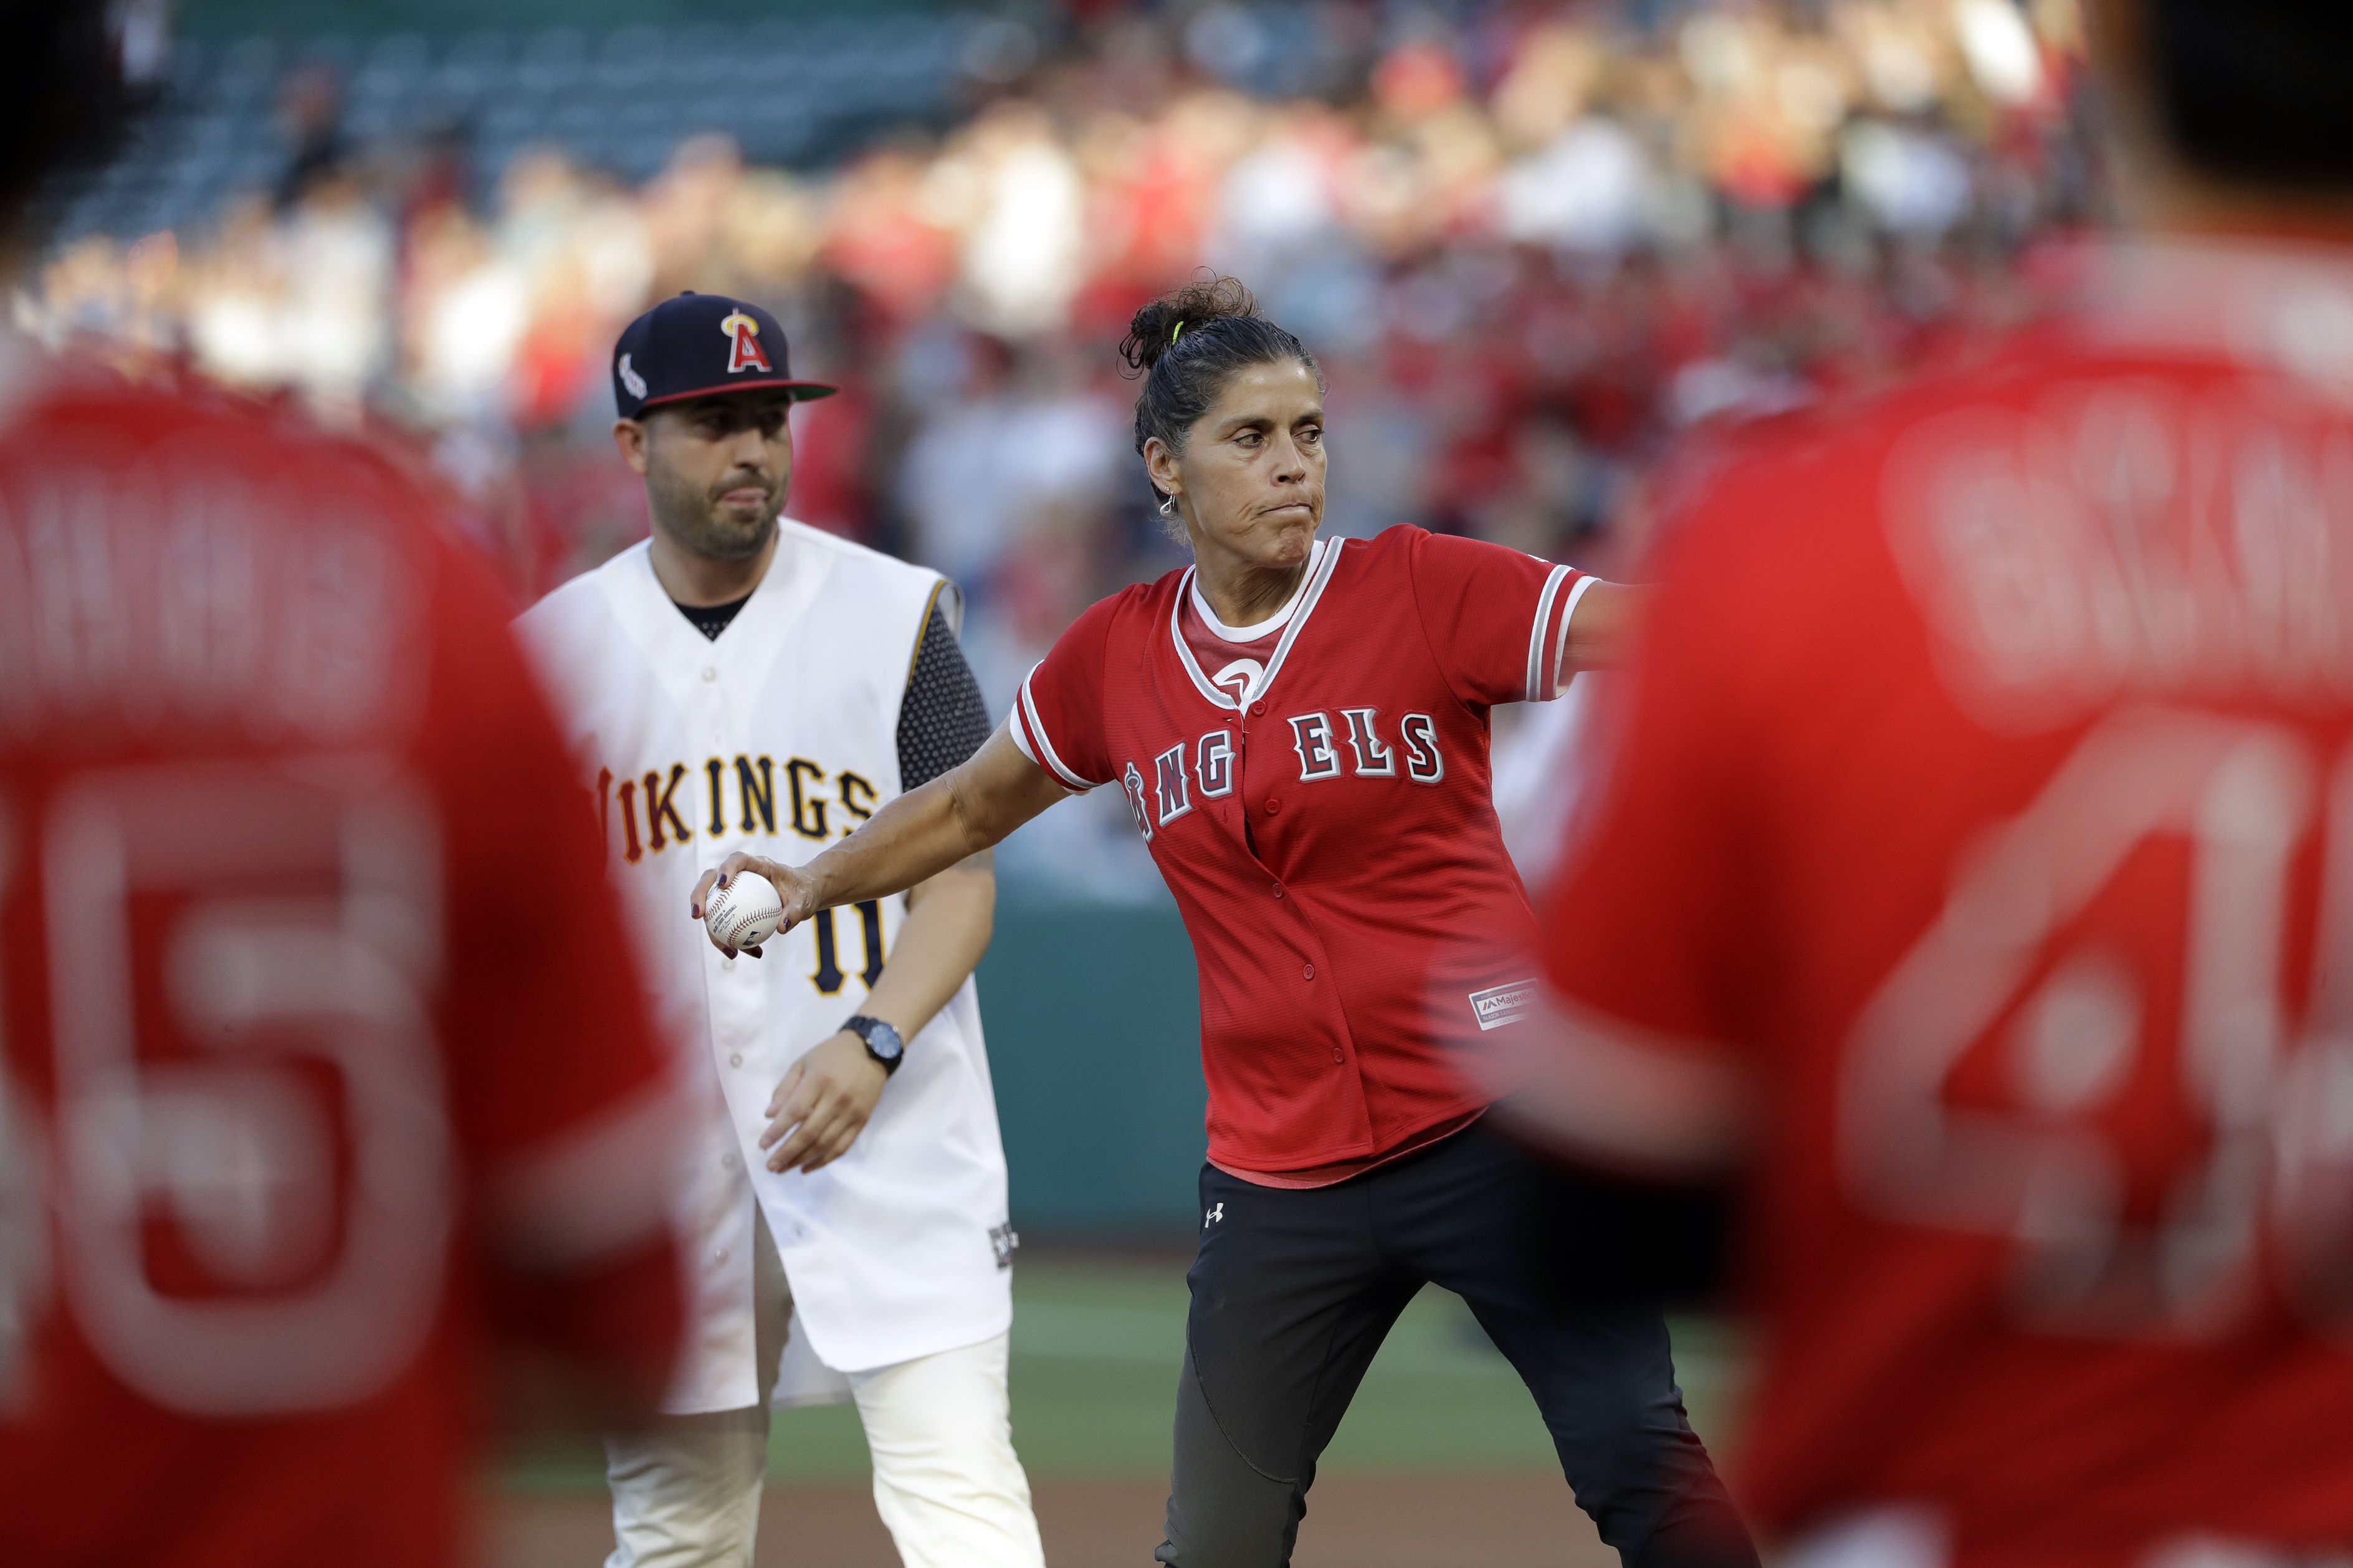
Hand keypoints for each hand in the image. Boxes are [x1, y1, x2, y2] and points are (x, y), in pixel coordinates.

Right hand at [690, 852, 815, 957]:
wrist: (803, 895)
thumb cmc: (803, 893)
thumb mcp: (804, 903)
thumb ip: (795, 913)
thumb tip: (781, 928)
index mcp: (758, 865)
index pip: (737, 859)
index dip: (726, 868)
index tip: (722, 885)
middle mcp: (740, 874)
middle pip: (711, 878)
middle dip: (698, 895)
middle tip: (698, 916)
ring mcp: (732, 889)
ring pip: (712, 904)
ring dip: (712, 927)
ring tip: (726, 948)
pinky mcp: (731, 904)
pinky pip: (723, 921)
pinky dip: (728, 937)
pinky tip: (736, 953)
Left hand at [759, 1032, 888, 1173]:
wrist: (873, 1051)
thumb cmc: (831, 1055)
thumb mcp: (803, 1063)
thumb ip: (785, 1088)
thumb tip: (770, 1116)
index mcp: (819, 1080)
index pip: (795, 1112)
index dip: (777, 1131)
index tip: (763, 1145)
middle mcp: (836, 1098)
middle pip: (809, 1133)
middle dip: (787, 1152)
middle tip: (771, 1165)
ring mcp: (851, 1112)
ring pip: (824, 1144)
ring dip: (802, 1160)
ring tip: (783, 1169)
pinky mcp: (862, 1122)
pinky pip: (841, 1147)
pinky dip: (823, 1161)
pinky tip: (806, 1168)